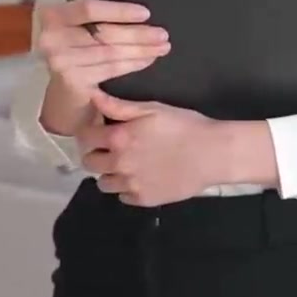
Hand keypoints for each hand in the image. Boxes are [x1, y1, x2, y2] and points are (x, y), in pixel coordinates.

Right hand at [36, 0, 168, 97]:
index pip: (89, 9)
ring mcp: (60, 61)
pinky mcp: (72, 80)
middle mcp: (51, 38)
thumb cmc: (77, 49)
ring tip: (162, 47)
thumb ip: (99, 19)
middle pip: (103, 33)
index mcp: (53, 15)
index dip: (119, 11)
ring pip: (110, 52)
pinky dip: (132, 64)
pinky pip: (110, 69)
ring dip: (140, 50)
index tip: (146, 13)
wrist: (63, 89)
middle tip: (163, 34)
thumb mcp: (81, 28)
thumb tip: (142, 14)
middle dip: (138, 34)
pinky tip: (148, 59)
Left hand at [76, 91, 219, 206]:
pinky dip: (127, 188)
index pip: (85, 138)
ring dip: (110, 174)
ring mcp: (130, 185)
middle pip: (89, 164)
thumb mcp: (152, 109)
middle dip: (96, 155)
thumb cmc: (184, 125)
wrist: (212, 153)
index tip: (99, 131)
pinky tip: (142, 178)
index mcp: (118, 139)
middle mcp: (118, 164)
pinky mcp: (143, 200)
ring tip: (127, 166)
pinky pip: (123, 197)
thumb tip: (93, 96)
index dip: (90, 133)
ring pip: (103, 184)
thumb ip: (119, 106)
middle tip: (112, 150)